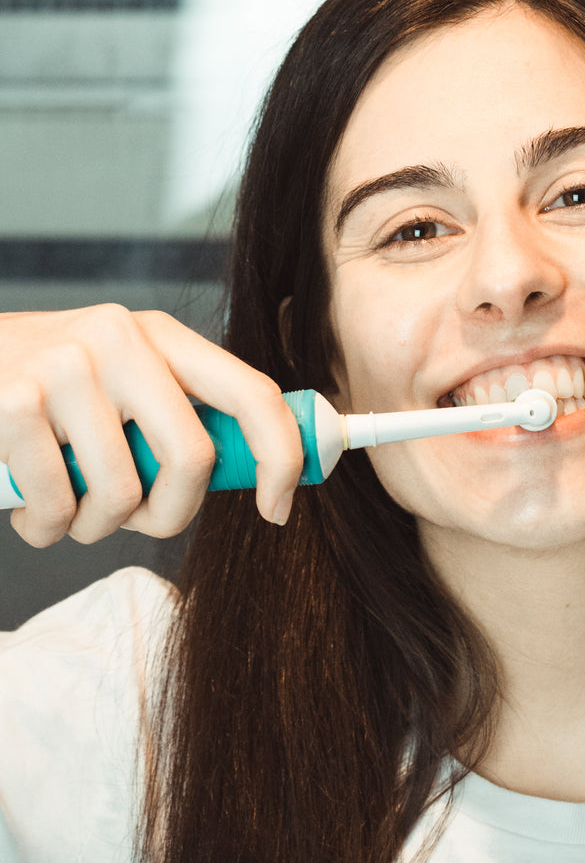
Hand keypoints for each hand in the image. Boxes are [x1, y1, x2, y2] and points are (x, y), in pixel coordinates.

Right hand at [0, 305, 303, 546]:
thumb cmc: (47, 392)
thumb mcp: (119, 381)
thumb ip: (175, 416)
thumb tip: (256, 478)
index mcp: (161, 335)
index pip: (252, 392)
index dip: (280, 457)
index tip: (278, 510)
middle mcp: (120, 339)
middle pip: (192, 458)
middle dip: (170, 515)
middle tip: (136, 522)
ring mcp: (66, 367)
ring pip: (120, 495)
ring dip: (92, 527)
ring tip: (64, 506)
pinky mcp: (14, 403)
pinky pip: (57, 506)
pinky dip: (44, 527)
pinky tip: (24, 501)